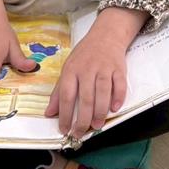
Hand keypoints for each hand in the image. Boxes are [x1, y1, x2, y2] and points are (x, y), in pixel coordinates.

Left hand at [46, 7, 146, 137]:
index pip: (66, 95)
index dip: (65, 115)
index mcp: (71, 70)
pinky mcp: (119, 69)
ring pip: (103, 93)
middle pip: (85, 98)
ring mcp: (104, 68)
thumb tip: (49, 113)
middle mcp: (87, 69)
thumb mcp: (67, 69)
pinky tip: (114, 109)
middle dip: (83, 119)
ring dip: (100, 112)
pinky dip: (118, 98)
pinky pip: (120, 85)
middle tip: (80, 133)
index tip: (64, 129)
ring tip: (96, 126)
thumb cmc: (84, 55)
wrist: (106, 35)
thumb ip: (58, 92)